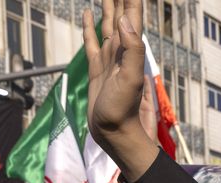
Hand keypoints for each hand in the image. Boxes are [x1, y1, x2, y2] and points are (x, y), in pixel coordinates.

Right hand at [82, 0, 157, 180]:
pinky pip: (92, 40)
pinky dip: (90, 25)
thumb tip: (124, 19)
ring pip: (107, 23)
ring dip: (108, 5)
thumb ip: (131, 49)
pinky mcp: (96, 68)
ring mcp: (108, 58)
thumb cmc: (123, 110)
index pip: (132, 15)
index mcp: (130, 49)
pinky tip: (88, 12)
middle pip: (121, 14)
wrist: (114, 133)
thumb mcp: (130, 79)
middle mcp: (121, 50)